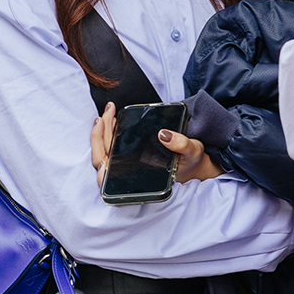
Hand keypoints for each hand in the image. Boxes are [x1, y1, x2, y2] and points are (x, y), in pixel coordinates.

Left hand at [89, 105, 222, 186]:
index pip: (112, 181)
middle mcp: (128, 175)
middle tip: (107, 114)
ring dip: (102, 130)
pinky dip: (107, 129)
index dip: (103, 172)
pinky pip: (110, 144)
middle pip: (102, 158)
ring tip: (109, 111)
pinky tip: (111, 116)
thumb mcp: (192, 152)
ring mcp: (125, 164)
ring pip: (103, 150)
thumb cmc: (190, 162)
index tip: (103, 160)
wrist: (193, 164)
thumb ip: (181, 145)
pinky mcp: (127, 155)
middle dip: (100, 135)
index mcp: (140, 181)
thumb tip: (164, 135)